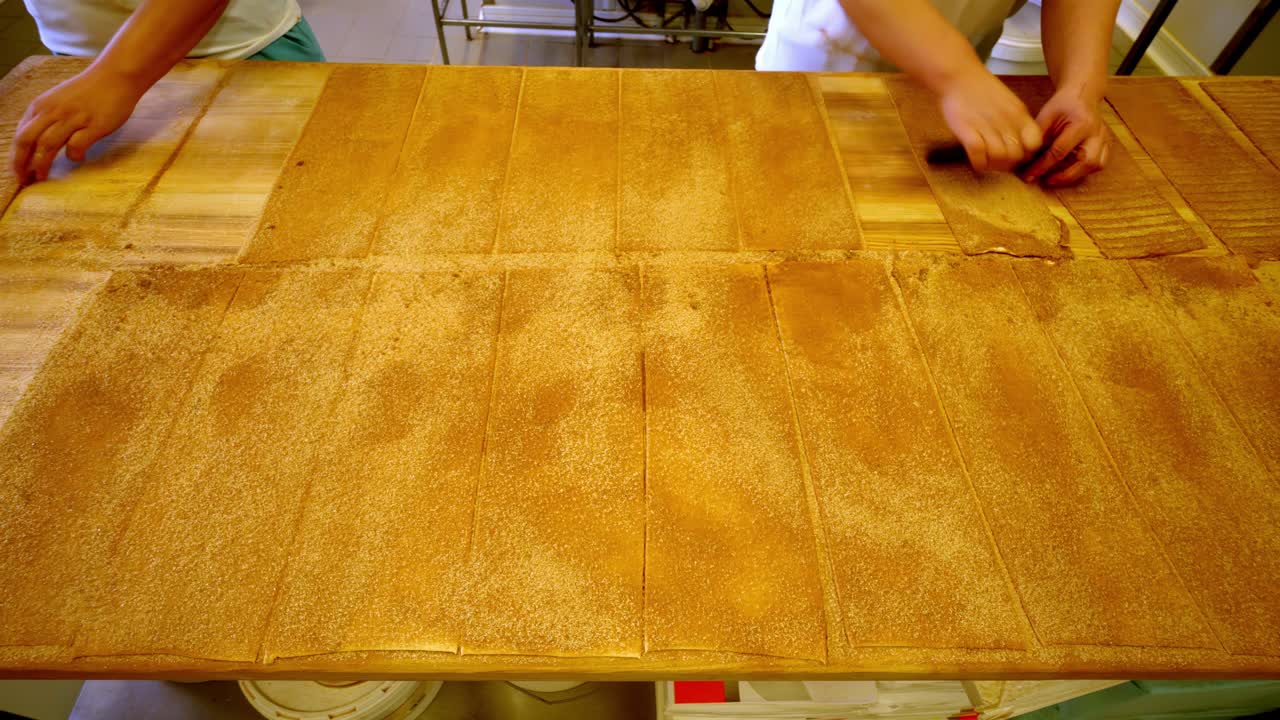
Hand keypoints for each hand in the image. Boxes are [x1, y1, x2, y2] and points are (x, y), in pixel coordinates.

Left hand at [11, 66, 145, 183]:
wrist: (115, 76)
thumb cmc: (89, 90)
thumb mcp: (59, 100)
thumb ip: (47, 117)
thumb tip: (37, 140)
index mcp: (42, 106)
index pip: (21, 133)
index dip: (15, 155)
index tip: (17, 170)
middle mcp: (53, 111)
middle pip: (27, 140)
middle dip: (21, 162)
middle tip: (22, 179)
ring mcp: (73, 118)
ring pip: (47, 145)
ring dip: (41, 164)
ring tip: (41, 177)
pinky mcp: (93, 126)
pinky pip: (76, 146)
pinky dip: (73, 156)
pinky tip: (78, 158)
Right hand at [938, 69, 1042, 172]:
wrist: (959, 76)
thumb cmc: (982, 89)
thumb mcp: (1009, 103)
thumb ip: (1017, 122)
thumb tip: (1024, 144)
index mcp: (1018, 114)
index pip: (1035, 143)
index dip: (1028, 154)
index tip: (1018, 155)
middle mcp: (1005, 121)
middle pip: (1016, 155)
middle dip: (1009, 164)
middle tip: (1000, 162)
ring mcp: (986, 126)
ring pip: (999, 157)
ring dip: (994, 165)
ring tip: (988, 161)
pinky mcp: (966, 130)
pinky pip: (978, 154)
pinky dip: (979, 162)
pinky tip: (977, 160)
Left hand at [1020, 86, 1109, 186]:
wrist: (1082, 94)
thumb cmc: (1063, 104)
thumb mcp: (1047, 115)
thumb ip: (1038, 137)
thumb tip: (1026, 160)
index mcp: (1082, 123)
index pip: (1060, 151)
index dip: (1043, 166)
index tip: (1029, 175)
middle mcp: (1097, 132)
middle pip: (1086, 162)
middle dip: (1065, 176)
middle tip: (1045, 180)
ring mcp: (1105, 138)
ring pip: (1096, 165)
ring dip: (1076, 175)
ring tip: (1056, 178)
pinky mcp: (1106, 143)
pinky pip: (1101, 163)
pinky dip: (1085, 171)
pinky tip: (1070, 171)